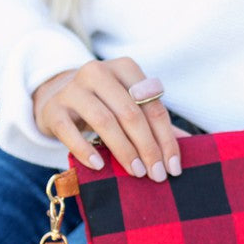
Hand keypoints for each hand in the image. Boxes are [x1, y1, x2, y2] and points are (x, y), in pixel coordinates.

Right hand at [32, 57, 190, 180]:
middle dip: (147, 147)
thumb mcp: (129, 106)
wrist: (57, 97)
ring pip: (104, 121)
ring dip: (124, 150)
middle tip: (156, 175)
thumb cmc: (104, 105)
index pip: (152, 106)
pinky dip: (85, 149)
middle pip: (130, 113)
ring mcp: (73, 89)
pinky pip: (69, 131)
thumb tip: (190, 144)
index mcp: (125, 68)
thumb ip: (155, 122)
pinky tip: (100, 165)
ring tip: (137, 172)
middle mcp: (98, 72)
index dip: (166, 139)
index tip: (174, 167)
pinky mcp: (53, 109)